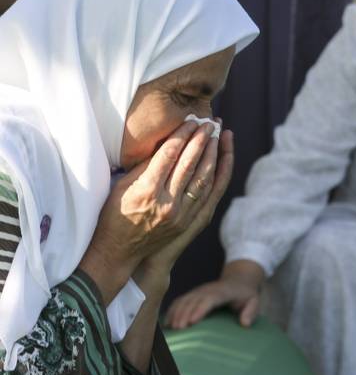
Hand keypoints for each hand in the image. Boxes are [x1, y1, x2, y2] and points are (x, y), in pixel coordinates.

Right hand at [79, 121, 226, 303]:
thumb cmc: (114, 215)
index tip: (191, 121)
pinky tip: (221, 161)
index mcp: (146, 190)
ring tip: (217, 137)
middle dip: (202, 140)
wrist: (118, 253)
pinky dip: (216, 176)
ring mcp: (180, 215)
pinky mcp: (188, 223)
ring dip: (213, 155)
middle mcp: (166, 203)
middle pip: (190, 164)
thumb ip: (145, 165)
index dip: (183, 135)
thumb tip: (168, 142)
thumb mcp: (122, 186)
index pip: (170, 155)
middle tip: (209, 123)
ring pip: (203, 179)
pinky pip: (208, 195)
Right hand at [165, 260, 264, 328]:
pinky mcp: (193, 294)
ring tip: (172, 329)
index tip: (191, 321)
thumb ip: (251, 311)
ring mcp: (199, 291)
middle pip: (193, 301)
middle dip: (184, 315)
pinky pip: (180, 301)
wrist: (238, 279)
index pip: (209, 299)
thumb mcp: (254, 301)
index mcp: (223, 292)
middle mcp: (208, 290)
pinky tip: (167, 323)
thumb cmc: (246, 294)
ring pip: (184, 300)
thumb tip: (245, 324)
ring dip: (176, 313)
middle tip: (179, 330)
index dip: (199, 309)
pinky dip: (172, 311)